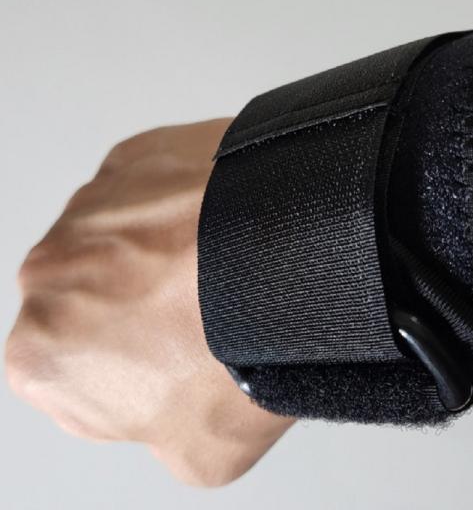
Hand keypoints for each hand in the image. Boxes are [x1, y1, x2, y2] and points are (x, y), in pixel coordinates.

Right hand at [5, 119, 293, 486]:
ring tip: (223, 272)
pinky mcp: (136, 155)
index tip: (176, 366)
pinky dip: (184, 210)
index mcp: (42, 353)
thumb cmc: (244, 346)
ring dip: (165, 257)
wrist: (296, 254)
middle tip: (207, 318)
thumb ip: (158, 435)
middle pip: (98, 303)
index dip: (135, 377)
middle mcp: (51, 269)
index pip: (79, 378)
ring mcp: (93, 202)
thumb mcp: (201, 450)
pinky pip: (154, 193)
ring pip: (126, 243)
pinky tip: (225, 230)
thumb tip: (170, 409)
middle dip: (143, 313)